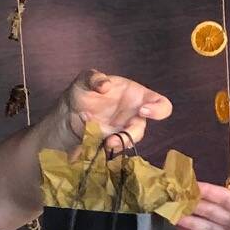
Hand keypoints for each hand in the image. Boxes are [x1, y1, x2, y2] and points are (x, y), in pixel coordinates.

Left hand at [56, 70, 171, 154]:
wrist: (69, 110)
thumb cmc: (85, 91)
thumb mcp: (85, 79)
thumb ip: (94, 78)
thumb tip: (105, 86)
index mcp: (137, 97)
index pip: (160, 103)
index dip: (159, 109)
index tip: (143, 110)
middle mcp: (133, 116)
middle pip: (141, 129)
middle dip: (131, 134)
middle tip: (118, 132)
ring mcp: (122, 131)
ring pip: (128, 143)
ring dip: (118, 144)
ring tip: (106, 143)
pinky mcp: (111, 143)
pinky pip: (114, 150)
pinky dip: (106, 149)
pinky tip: (96, 143)